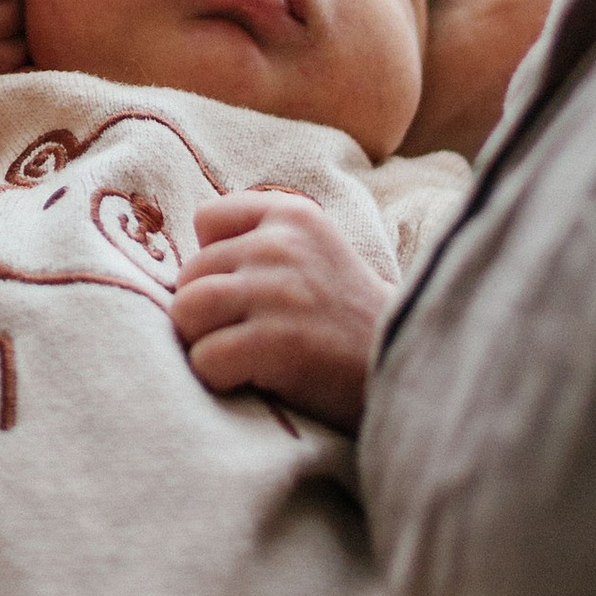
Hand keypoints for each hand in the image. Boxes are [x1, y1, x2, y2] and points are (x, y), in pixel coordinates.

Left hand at [171, 191, 393, 430]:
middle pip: (189, 275)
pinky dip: (218, 379)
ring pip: (186, 312)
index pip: (206, 219)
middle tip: (247, 336)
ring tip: (244, 357)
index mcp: (292, 215)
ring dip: (205, 343)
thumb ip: (262, 241)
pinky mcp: (274, 342)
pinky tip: (254, 381)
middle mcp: (280, 244)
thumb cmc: (352, 320)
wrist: (409, 367)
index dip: (215, 262)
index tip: (246, 292)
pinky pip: (203, 359)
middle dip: (207, 313)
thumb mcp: (316, 253)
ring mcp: (276, 291)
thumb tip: (187, 262)